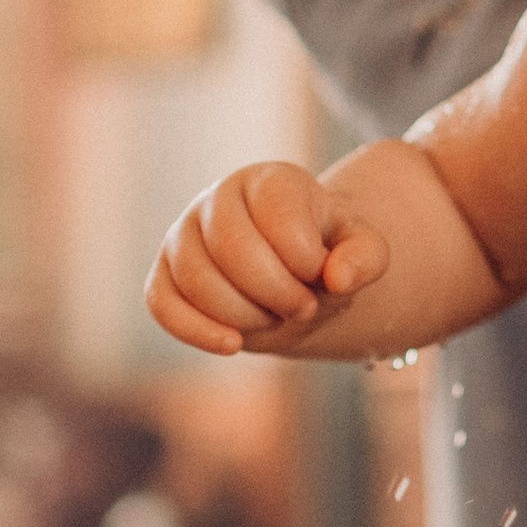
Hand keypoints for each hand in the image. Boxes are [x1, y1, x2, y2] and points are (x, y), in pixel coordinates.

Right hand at [147, 162, 387, 357]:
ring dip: (244, 314)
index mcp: (269, 181)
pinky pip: (161, 302)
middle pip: (231, 247)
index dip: (305, 258)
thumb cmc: (327, 255)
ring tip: (274, 317)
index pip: (277, 212)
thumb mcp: (364, 250)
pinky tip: (233, 345)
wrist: (295, 277)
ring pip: (196, 279)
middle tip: (303, 306)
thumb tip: (338, 278)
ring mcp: (183, 235)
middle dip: (275, 291)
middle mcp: (218, 198)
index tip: (325, 277)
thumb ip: (366, 257)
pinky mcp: (164, 274)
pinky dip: (195, 329)